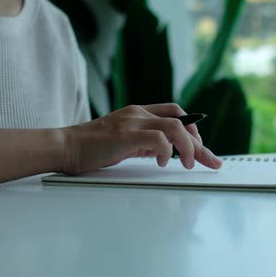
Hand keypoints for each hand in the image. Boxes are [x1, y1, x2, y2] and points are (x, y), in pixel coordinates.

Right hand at [59, 104, 222, 174]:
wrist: (66, 147)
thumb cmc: (92, 148)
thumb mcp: (124, 142)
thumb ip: (143, 142)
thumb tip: (165, 152)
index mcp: (138, 113)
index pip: (175, 114)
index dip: (193, 130)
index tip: (203, 149)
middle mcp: (138, 113)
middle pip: (181, 120)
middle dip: (199, 143)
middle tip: (209, 161)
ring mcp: (132, 122)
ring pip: (175, 126)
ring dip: (188, 147)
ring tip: (187, 164)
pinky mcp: (126, 135)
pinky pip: (158, 138)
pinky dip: (166, 151)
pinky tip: (162, 162)